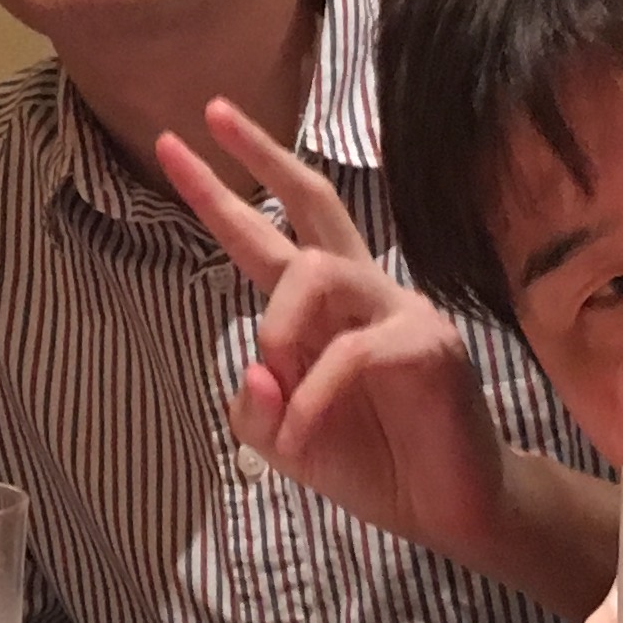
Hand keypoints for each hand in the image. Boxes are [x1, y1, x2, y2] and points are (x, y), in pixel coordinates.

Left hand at [156, 98, 518, 559]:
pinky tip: (302, 437)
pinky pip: (351, 353)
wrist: (448, 509)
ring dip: (278, 327)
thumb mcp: (285, 441)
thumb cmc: (372, 461)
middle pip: (313, 202)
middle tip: (210, 113)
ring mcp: (400, 310)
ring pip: (319, 272)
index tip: (174, 144)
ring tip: (275, 382)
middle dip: (257, 156)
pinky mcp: (428, 345)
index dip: (222, 191)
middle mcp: (361, 291)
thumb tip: (254, 370)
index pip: (268, 234)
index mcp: (322, 309)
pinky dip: (312, 398)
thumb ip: (255, 407)